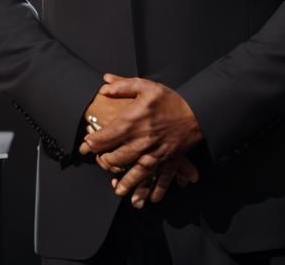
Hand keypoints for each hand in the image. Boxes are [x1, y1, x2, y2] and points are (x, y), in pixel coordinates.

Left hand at [79, 75, 203, 203]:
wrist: (198, 111)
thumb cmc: (170, 99)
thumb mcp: (146, 86)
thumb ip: (123, 86)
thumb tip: (104, 86)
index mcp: (134, 120)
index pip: (107, 136)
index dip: (93, 142)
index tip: (86, 144)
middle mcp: (142, 139)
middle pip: (117, 156)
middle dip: (105, 161)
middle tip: (100, 161)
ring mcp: (155, 152)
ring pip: (135, 171)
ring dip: (125, 182)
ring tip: (117, 190)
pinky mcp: (167, 159)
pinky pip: (158, 178)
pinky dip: (153, 189)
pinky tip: (148, 198)